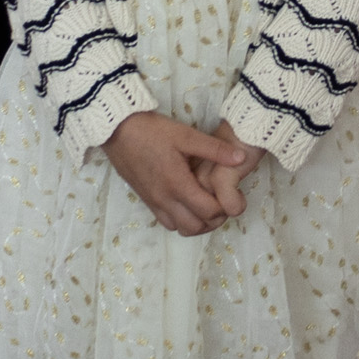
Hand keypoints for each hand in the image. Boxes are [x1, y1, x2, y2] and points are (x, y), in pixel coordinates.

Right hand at [103, 113, 258, 235]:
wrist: (116, 131)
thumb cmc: (151, 131)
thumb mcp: (186, 135)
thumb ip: (215, 149)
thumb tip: (241, 158)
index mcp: (177, 184)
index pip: (208, 212)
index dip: (225, 208)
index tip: (232, 194)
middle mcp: (165, 199)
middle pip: (195, 227)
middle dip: (213, 220)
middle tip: (221, 200)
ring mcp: (154, 202)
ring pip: (180, 228)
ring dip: (197, 222)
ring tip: (206, 203)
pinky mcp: (146, 201)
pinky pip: (167, 221)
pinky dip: (181, 219)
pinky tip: (187, 201)